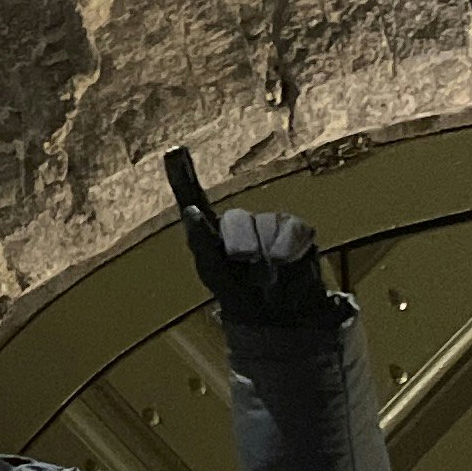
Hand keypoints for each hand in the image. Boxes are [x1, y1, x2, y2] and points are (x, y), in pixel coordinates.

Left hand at [166, 148, 332, 324]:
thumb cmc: (241, 297)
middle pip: (237, 221)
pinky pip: (293, 232)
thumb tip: (193, 209)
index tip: (173, 151)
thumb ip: (202, 244)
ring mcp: (270, 224)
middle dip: (241, 248)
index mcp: (211, 232)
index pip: (194, 197)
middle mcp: (240, 223)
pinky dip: (289, 253)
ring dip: (267, 256)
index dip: (183, 175)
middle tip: (246, 270)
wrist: (279, 319)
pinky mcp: (298, 231)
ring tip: (269, 277)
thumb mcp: (215, 276)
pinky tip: (287, 267)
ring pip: (267, 225)